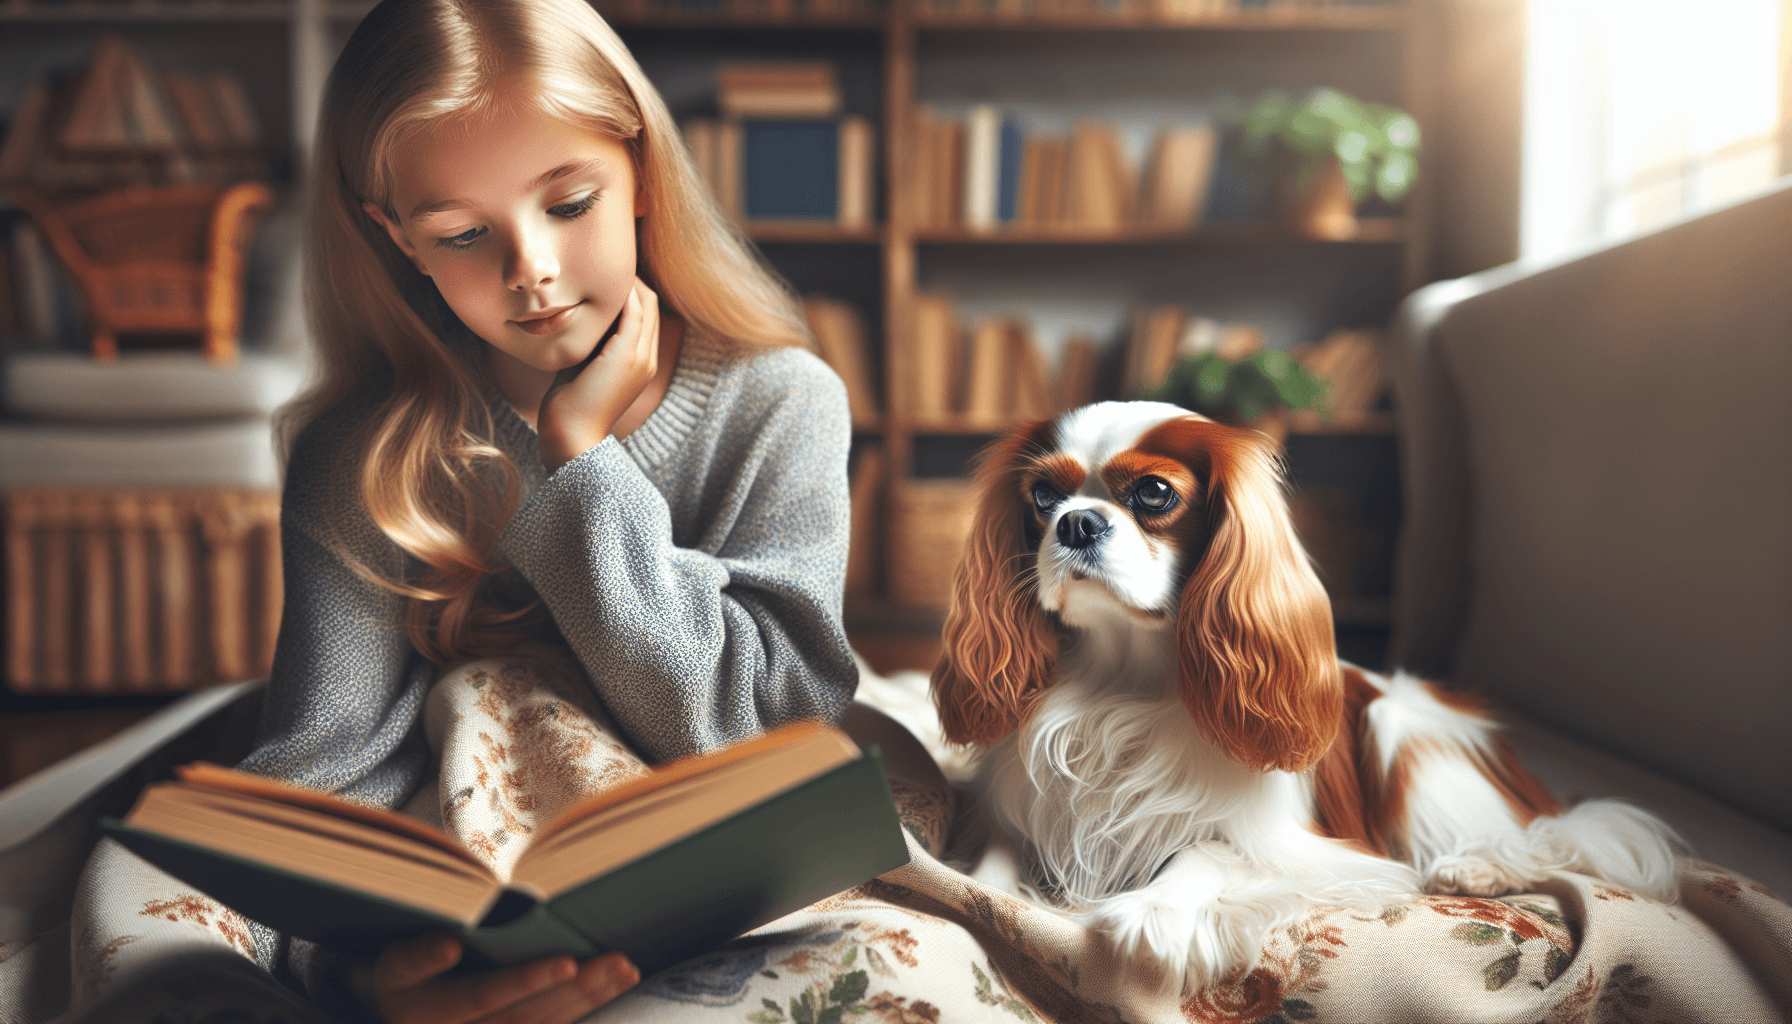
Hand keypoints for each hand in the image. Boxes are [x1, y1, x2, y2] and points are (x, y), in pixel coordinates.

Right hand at [374, 933, 638, 1023]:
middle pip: (530, 1013)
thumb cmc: (402, 978)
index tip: (568, 962)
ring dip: (591, 998)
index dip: (528, 980)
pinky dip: (585, 1007)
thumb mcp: (396, 964)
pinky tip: (614, 988)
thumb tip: (450, 946)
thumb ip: (420, 955)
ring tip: (626, 971)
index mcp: (438, 1013)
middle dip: (578, 988)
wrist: (401, 1013)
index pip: (488, 995)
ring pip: (548, 1023)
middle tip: (618, 962)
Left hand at [536, 277, 661, 471]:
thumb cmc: (569, 406)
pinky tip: (600, 280)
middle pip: (650, 303)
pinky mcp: (628, 356)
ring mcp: (641, 358)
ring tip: (601, 263)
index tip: (602, 275)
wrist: (570, 436)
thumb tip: (575, 319)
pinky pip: (634, 312)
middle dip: (630, 279)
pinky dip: (622, 293)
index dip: (628, 291)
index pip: (644, 314)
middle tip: (602, 260)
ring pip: (645, 303)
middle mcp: (647, 359)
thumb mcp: (583, 367)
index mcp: (640, 363)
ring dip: (626, 280)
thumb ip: (590, 344)